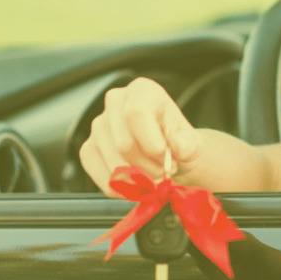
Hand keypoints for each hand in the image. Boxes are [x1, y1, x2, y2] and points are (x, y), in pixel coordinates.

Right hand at [80, 77, 202, 197]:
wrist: (168, 153)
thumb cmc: (178, 142)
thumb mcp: (191, 141)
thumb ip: (188, 144)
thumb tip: (177, 146)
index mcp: (142, 90)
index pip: (136, 113)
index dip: (152, 144)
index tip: (167, 159)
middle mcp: (115, 102)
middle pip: (124, 143)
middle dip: (149, 166)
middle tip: (165, 171)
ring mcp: (98, 125)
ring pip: (114, 162)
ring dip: (139, 179)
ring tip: (154, 176)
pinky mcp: (89, 148)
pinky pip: (102, 176)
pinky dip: (123, 188)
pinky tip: (137, 185)